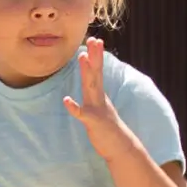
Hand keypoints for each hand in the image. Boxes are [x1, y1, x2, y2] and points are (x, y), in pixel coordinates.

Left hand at [61, 37, 138, 158]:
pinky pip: (83, 114)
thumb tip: (89, 83)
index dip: (94, 56)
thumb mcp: (98, 107)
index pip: (96, 72)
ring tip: (82, 57)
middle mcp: (99, 99)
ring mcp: (98, 109)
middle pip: (95, 74)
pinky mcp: (94, 123)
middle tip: (93, 39)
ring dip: (86, 73)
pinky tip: (66, 100)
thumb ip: (93, 95)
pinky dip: (75, 107)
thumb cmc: (106, 127)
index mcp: (98, 95)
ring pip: (91, 88)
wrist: (120, 147)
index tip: (93, 39)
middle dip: (94, 56)